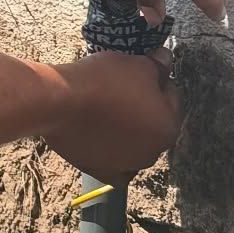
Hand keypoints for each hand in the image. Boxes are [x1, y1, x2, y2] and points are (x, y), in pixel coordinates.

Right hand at [42, 51, 182, 179]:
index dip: (158, 80)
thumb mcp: (139, 64)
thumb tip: (166, 60)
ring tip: (108, 109)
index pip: (172, 98)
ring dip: (127, 130)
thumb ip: (159, 66)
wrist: (60, 102)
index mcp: (169, 128)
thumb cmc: (104, 82)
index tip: (143, 71)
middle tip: (124, 90)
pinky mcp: (101, 172)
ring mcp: (126, 166)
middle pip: (153, 123)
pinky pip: (114, 164)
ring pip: (134, 144)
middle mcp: (152, 154)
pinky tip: (105, 139)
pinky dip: (112, 153)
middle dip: (144, 107)